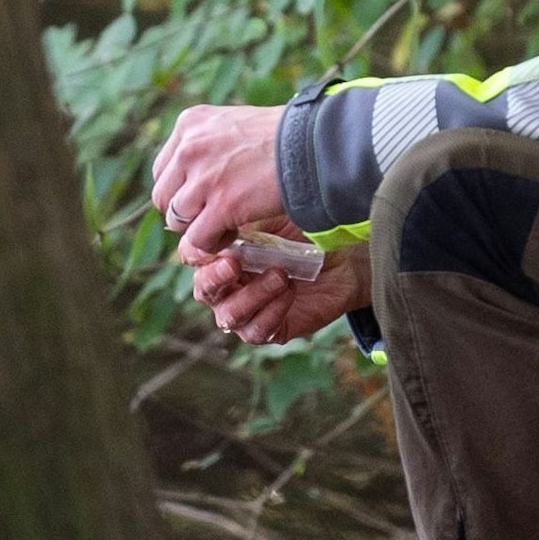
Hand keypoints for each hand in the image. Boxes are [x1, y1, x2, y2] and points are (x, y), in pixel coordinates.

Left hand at [151, 104, 285, 252]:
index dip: (182, 188)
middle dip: (186, 210)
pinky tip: (234, 233)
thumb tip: (196, 172)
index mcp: (190, 123)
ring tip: (227, 224)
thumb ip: (211, 143)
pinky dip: (213, 243)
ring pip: (178, 220)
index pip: (164, 169)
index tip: (204, 195)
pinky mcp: (221, 206)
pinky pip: (198, 239)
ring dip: (200, 227)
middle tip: (213, 213)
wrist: (315, 145)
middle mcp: (190, 148)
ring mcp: (203, 178)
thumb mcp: (236, 123)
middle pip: (164, 196)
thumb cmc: (286, 135)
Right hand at [192, 220, 372, 343]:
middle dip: (215, 278)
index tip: (216, 241)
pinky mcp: (270, 328)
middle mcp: (229, 284)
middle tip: (235, 264)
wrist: (345, 257)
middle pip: (203, 289)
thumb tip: (222, 208)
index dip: (197, 252)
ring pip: (228, 315)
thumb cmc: (304, 231)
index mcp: (222, 253)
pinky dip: (270, 313)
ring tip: (280, 276)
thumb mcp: (273, 215)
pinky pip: (255, 331)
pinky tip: (288, 293)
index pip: (193, 254)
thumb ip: (244, 215)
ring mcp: (248, 309)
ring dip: (251, 295)